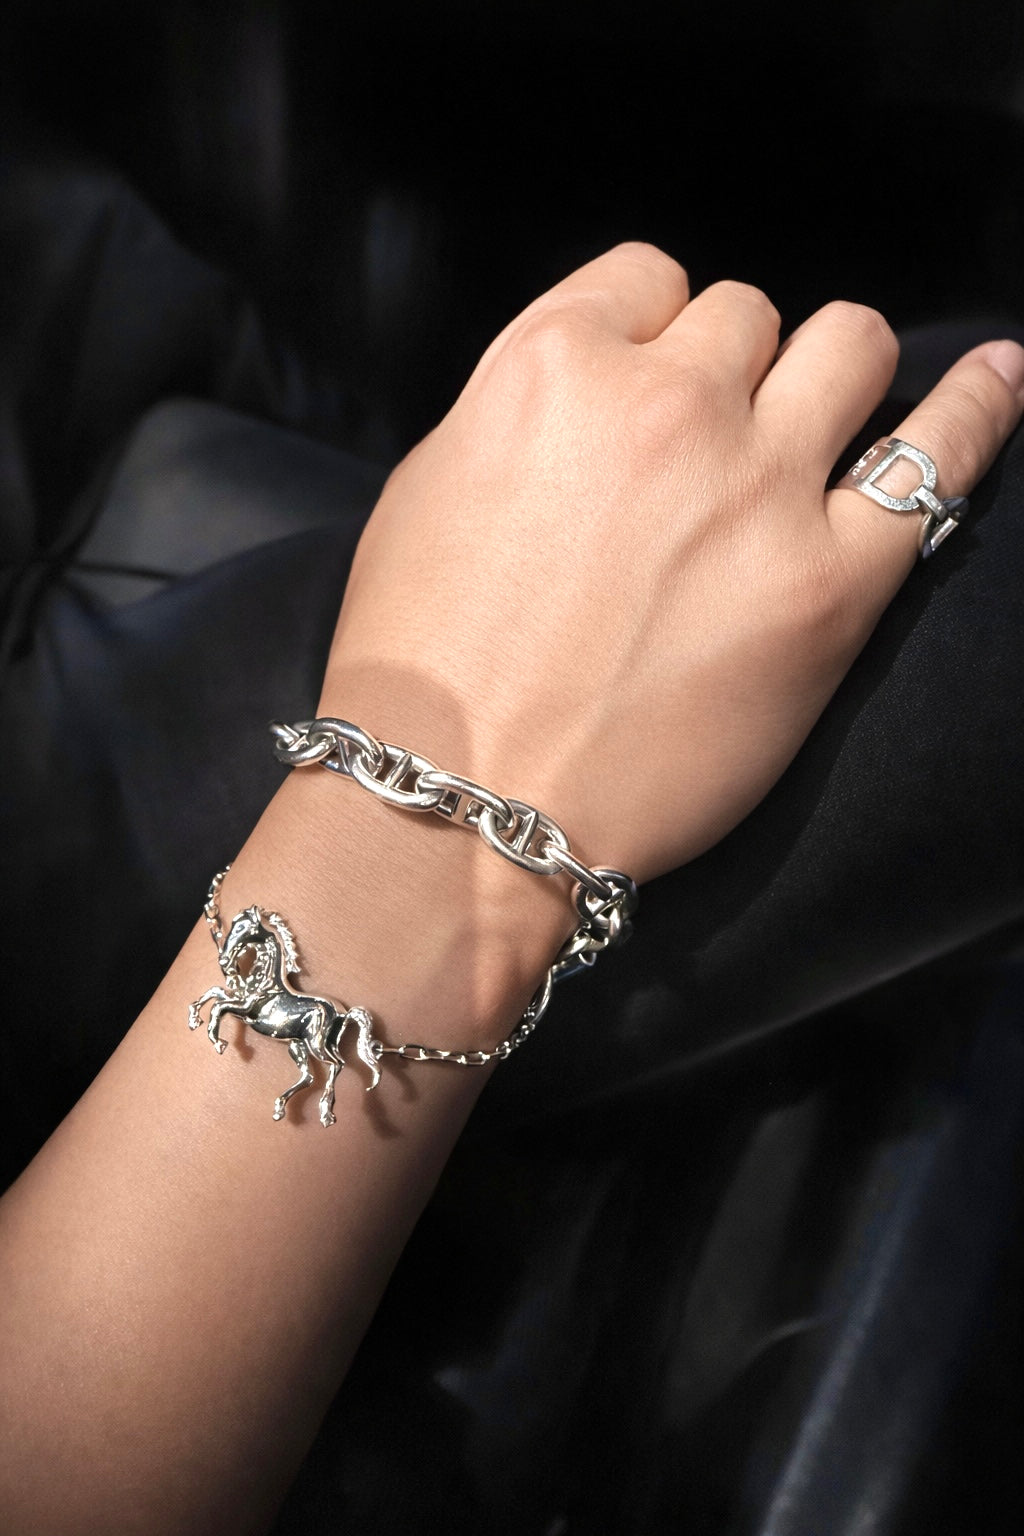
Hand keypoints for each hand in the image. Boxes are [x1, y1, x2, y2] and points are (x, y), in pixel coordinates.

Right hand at [323, 243, 1022, 883]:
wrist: (465, 806)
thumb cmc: (423, 670)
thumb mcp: (429, 491)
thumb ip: (524, 410)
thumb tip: (596, 390)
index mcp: (552, 366)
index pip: (649, 279)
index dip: (657, 328)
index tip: (656, 378)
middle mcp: (665, 405)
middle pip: (747, 316)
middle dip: (732, 369)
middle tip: (710, 446)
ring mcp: (758, 489)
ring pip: (849, 347)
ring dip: (835, 374)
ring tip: (823, 423)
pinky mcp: (831, 584)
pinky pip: (937, 458)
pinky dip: (977, 409)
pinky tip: (998, 379)